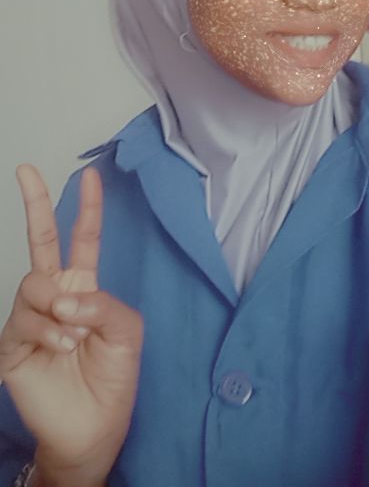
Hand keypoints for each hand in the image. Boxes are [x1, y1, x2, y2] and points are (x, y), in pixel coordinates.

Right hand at [0, 164, 143, 483]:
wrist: (93, 428)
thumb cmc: (112, 379)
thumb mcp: (127, 333)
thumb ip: (104, 303)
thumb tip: (66, 296)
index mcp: (84, 286)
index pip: (83, 239)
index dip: (87, 207)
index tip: (92, 175)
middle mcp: (55, 294)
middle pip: (40, 240)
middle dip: (33, 202)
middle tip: (25, 169)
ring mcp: (32, 317)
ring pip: (35, 284)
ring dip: (61, 309)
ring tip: (75, 336)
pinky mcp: (13, 343)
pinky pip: (26, 320)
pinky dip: (49, 331)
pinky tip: (62, 347)